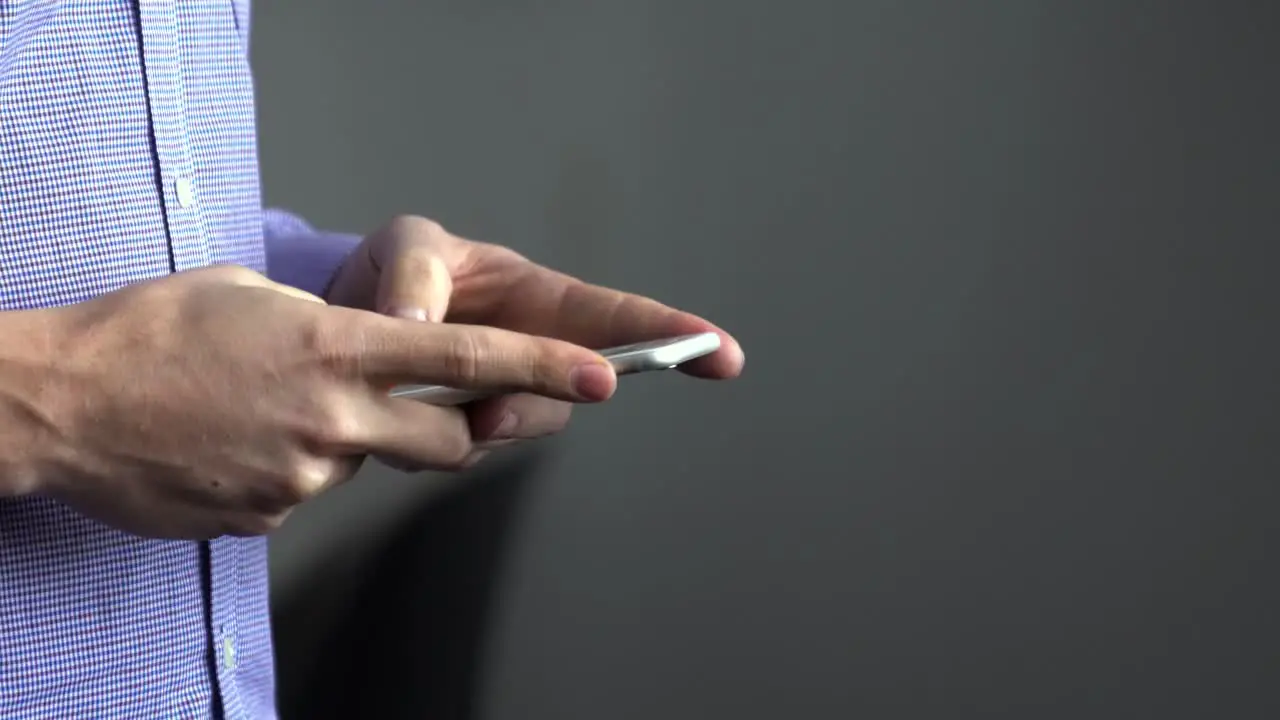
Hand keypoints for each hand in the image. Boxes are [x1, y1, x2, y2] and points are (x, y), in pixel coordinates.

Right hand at [18, 265, 613, 538]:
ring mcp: (304, 473)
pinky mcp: (270, 516)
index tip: (603, 376)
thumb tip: (371, 348)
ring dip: (348, 439)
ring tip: (272, 408)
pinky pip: (311, 490)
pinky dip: (293, 465)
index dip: (543, 369)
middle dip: (455, 429)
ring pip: (368, 463)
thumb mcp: (250, 294)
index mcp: (338, 347)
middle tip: (424, 407)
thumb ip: (330, 325)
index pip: (469, 359)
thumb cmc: (150, 332)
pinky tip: (236, 441)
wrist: (60, 404)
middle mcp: (336, 416)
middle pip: (448, 440)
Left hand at [325, 215, 744, 455]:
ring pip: (511, 430)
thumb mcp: (408, 248)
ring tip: (409, 403)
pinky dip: (422, 441)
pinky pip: (457, 452)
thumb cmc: (400, 269)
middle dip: (538, 406)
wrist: (348, 319)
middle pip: (570, 393)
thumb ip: (417, 276)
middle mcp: (534, 355)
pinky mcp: (456, 434)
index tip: (723, 354)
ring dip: (471, 426)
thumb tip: (415, 327)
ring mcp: (499, 399)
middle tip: (488, 416)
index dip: (672, 334)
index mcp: (538, 301)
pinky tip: (390, 417)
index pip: (615, 318)